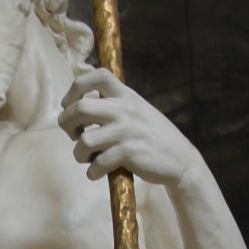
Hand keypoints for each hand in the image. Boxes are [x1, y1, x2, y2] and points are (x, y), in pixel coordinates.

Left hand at [58, 68, 199, 185]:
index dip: (75, 89)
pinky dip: (92, 172)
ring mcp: (127, 131)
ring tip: (88, 158)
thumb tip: (76, 105)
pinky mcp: (129, 153)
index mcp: (126, 95)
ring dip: (79, 154)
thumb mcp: (136, 110)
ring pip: (84, 140)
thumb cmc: (152, 136)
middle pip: (80, 108)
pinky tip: (97, 173)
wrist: (181, 161)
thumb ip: (112, 104)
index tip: (69, 105)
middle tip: (74, 136)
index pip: (97, 75)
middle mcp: (125, 109)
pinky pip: (98, 163)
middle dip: (67, 124)